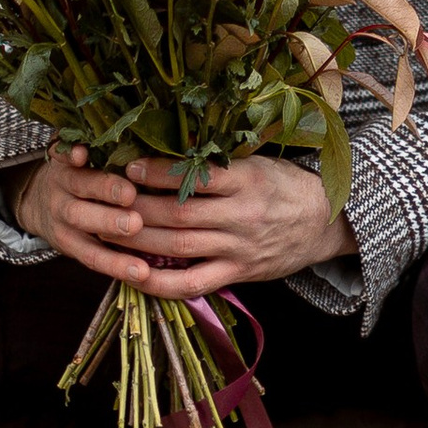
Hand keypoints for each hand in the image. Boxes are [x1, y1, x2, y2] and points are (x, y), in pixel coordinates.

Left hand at [9, 146, 351, 297]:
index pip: (193, 176)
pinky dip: (160, 283)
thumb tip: (167, 143)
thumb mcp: (256, 161)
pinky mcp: (238, 274)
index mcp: (245, 180)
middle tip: (101, 200)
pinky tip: (132, 276)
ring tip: (103, 230)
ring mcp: (238, 248)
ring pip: (177, 248)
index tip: (126, 166)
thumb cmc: (284, 184)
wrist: (326, 221)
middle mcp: (240, 215)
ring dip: (135, 241)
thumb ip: (217, 160)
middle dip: (133, 208)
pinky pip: (193, 283)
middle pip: (176, 215)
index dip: (156, 173)